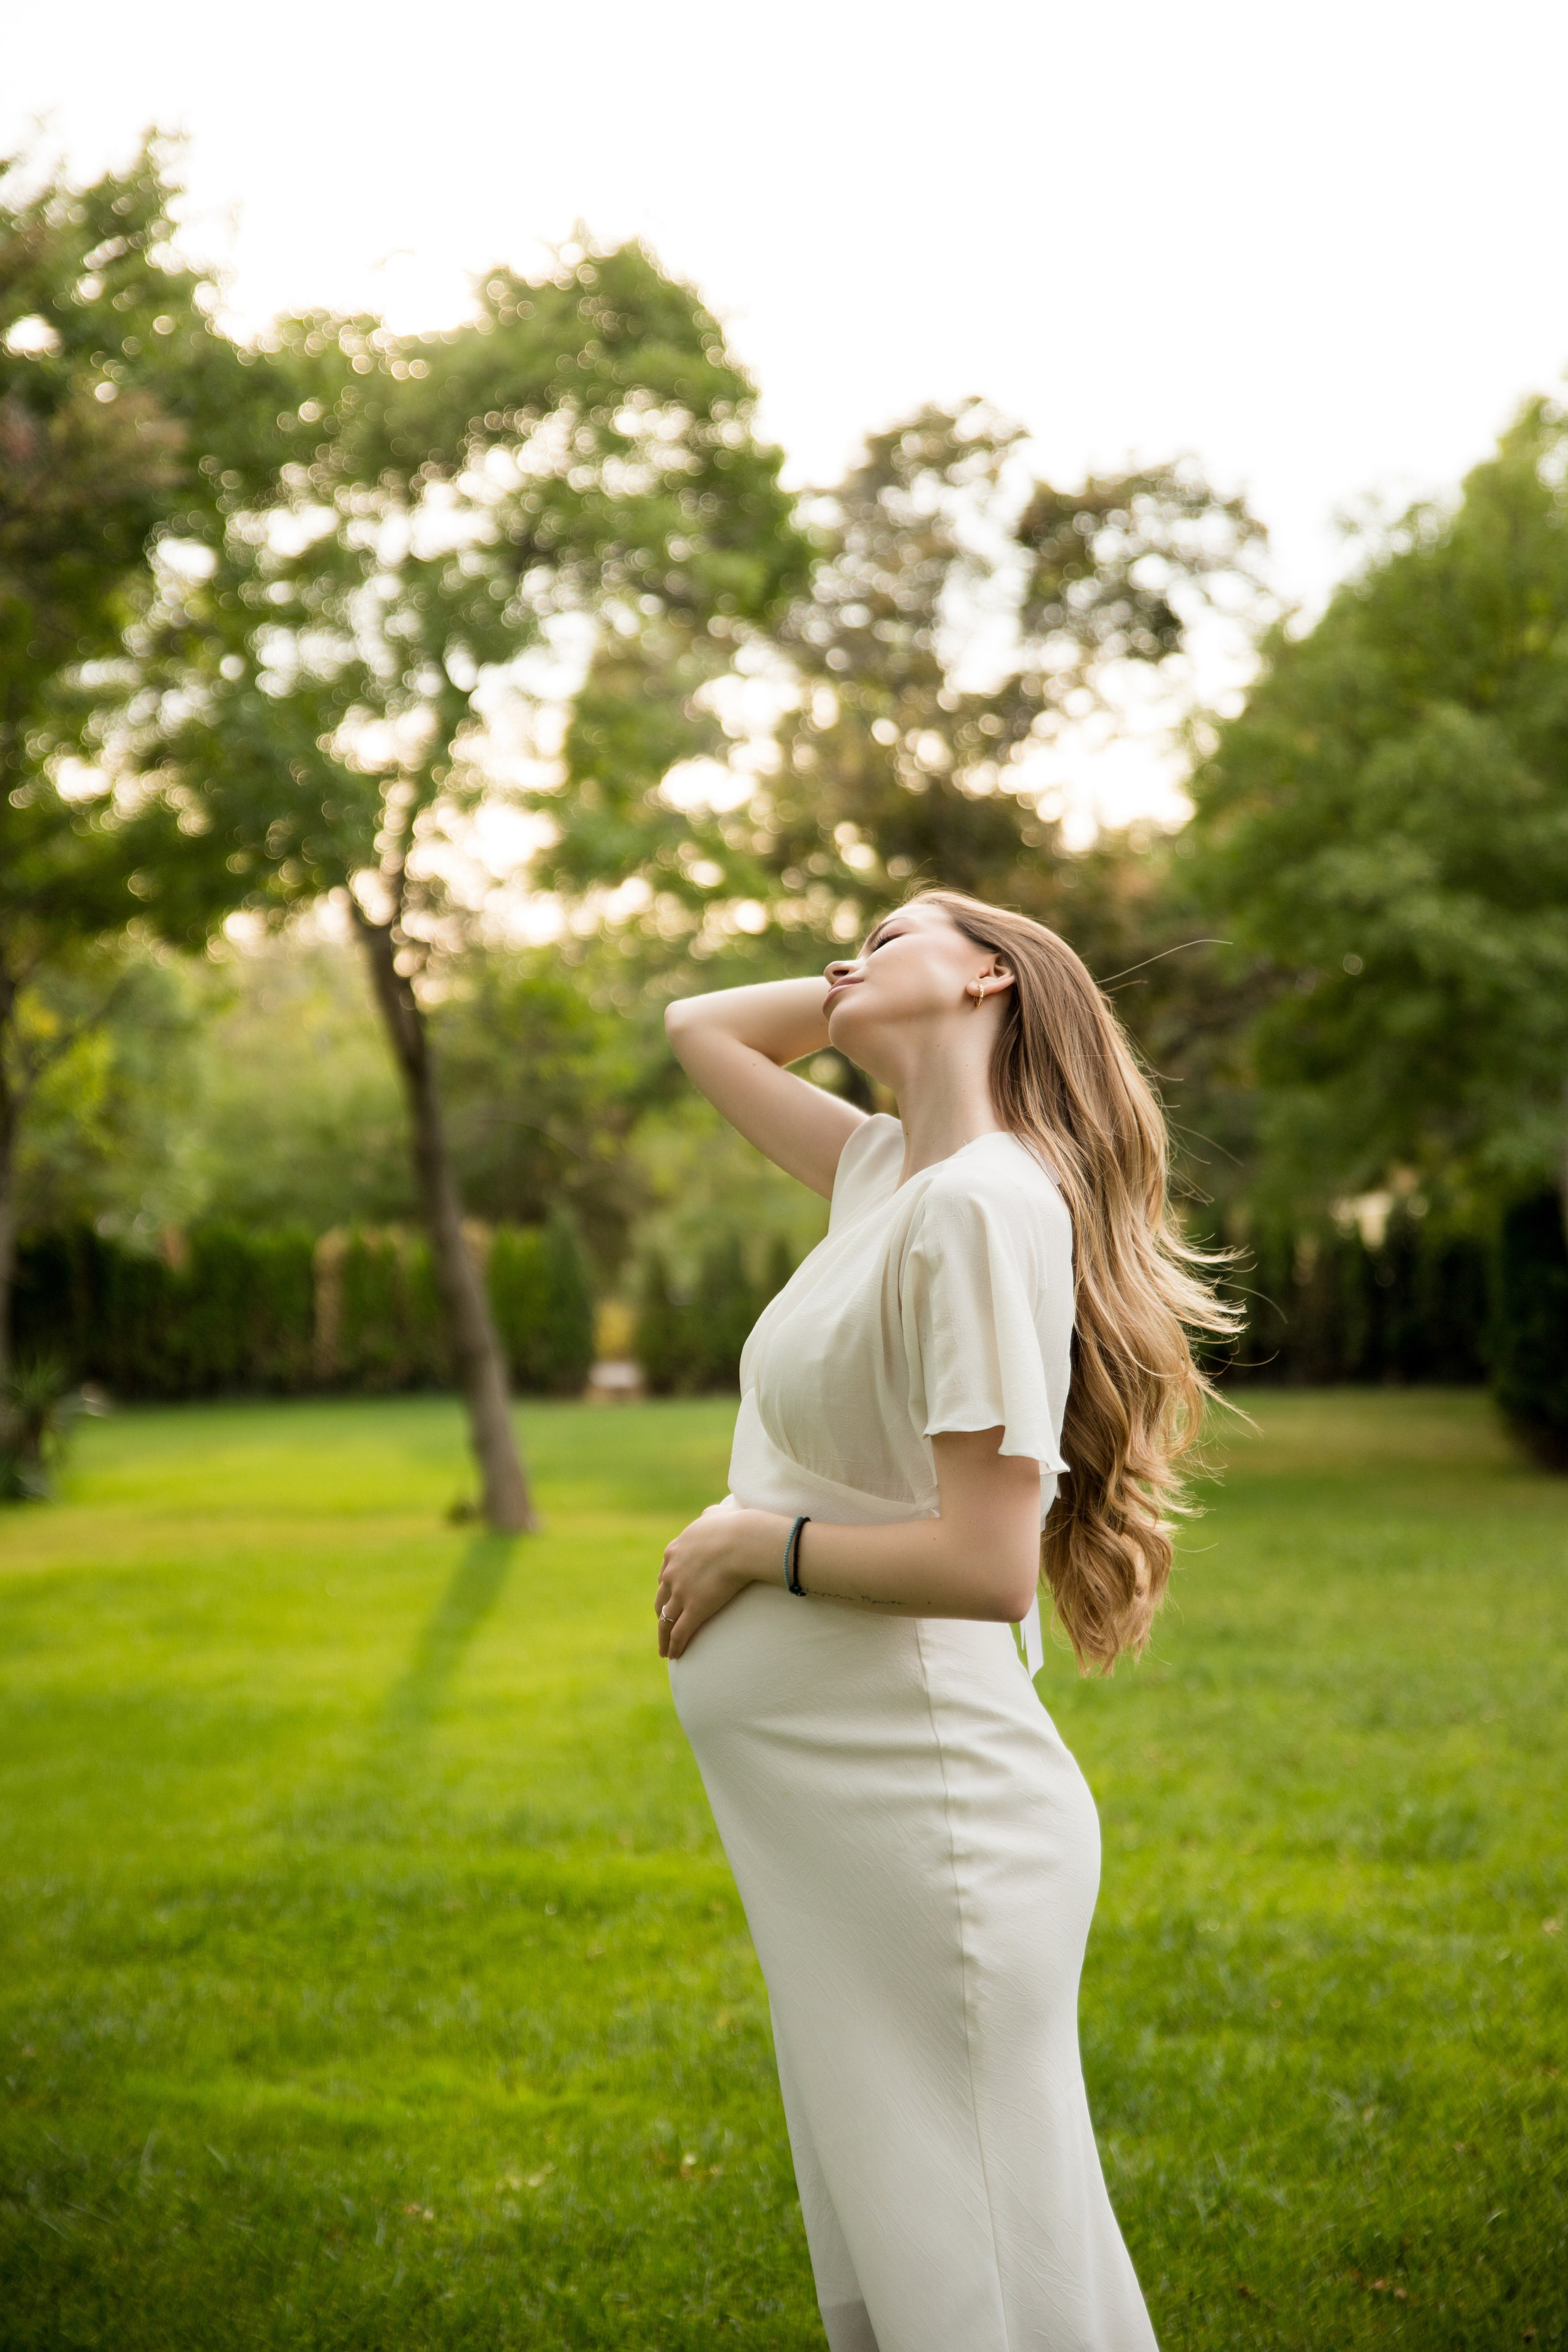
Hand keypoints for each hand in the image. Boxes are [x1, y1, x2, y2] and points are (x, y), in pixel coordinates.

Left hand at [656, 1502, 784, 1658]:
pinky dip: (675, 1646)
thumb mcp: (716, 1514)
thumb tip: (712, 1514)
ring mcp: (681, 1592)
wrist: (742, 1541)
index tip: (669, 1598)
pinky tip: (675, 1656)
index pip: (665, 1575)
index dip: (667, 1588)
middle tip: (665, 1624)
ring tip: (664, 1650)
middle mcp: (672, 1573)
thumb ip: (710, 1516)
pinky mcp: (694, 1609)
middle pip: (661, 1599)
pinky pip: (680, 1632)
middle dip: (662, 1612)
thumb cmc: (735, 1525)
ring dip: (664, 1637)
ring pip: (666, 1620)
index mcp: (675, 1551)